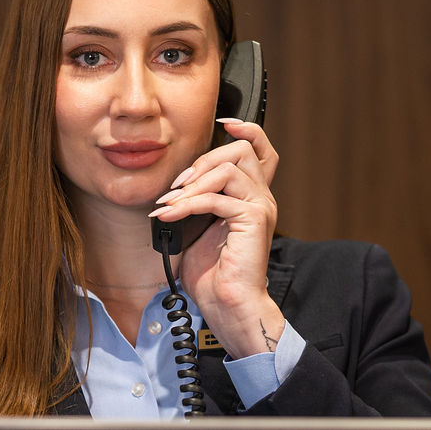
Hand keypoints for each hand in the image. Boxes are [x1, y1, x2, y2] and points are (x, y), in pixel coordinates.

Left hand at [148, 118, 285, 357]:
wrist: (228, 305)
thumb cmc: (213, 274)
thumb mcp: (197, 229)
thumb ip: (195, 202)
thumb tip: (172, 188)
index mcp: (251, 197)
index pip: (260, 149)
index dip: (244, 130)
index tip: (222, 124)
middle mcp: (261, 198)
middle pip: (241, 151)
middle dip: (203, 160)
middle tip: (177, 185)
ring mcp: (261, 207)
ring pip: (229, 168)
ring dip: (193, 182)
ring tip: (171, 202)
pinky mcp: (254, 220)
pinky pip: (218, 198)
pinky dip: (188, 204)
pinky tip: (169, 215)